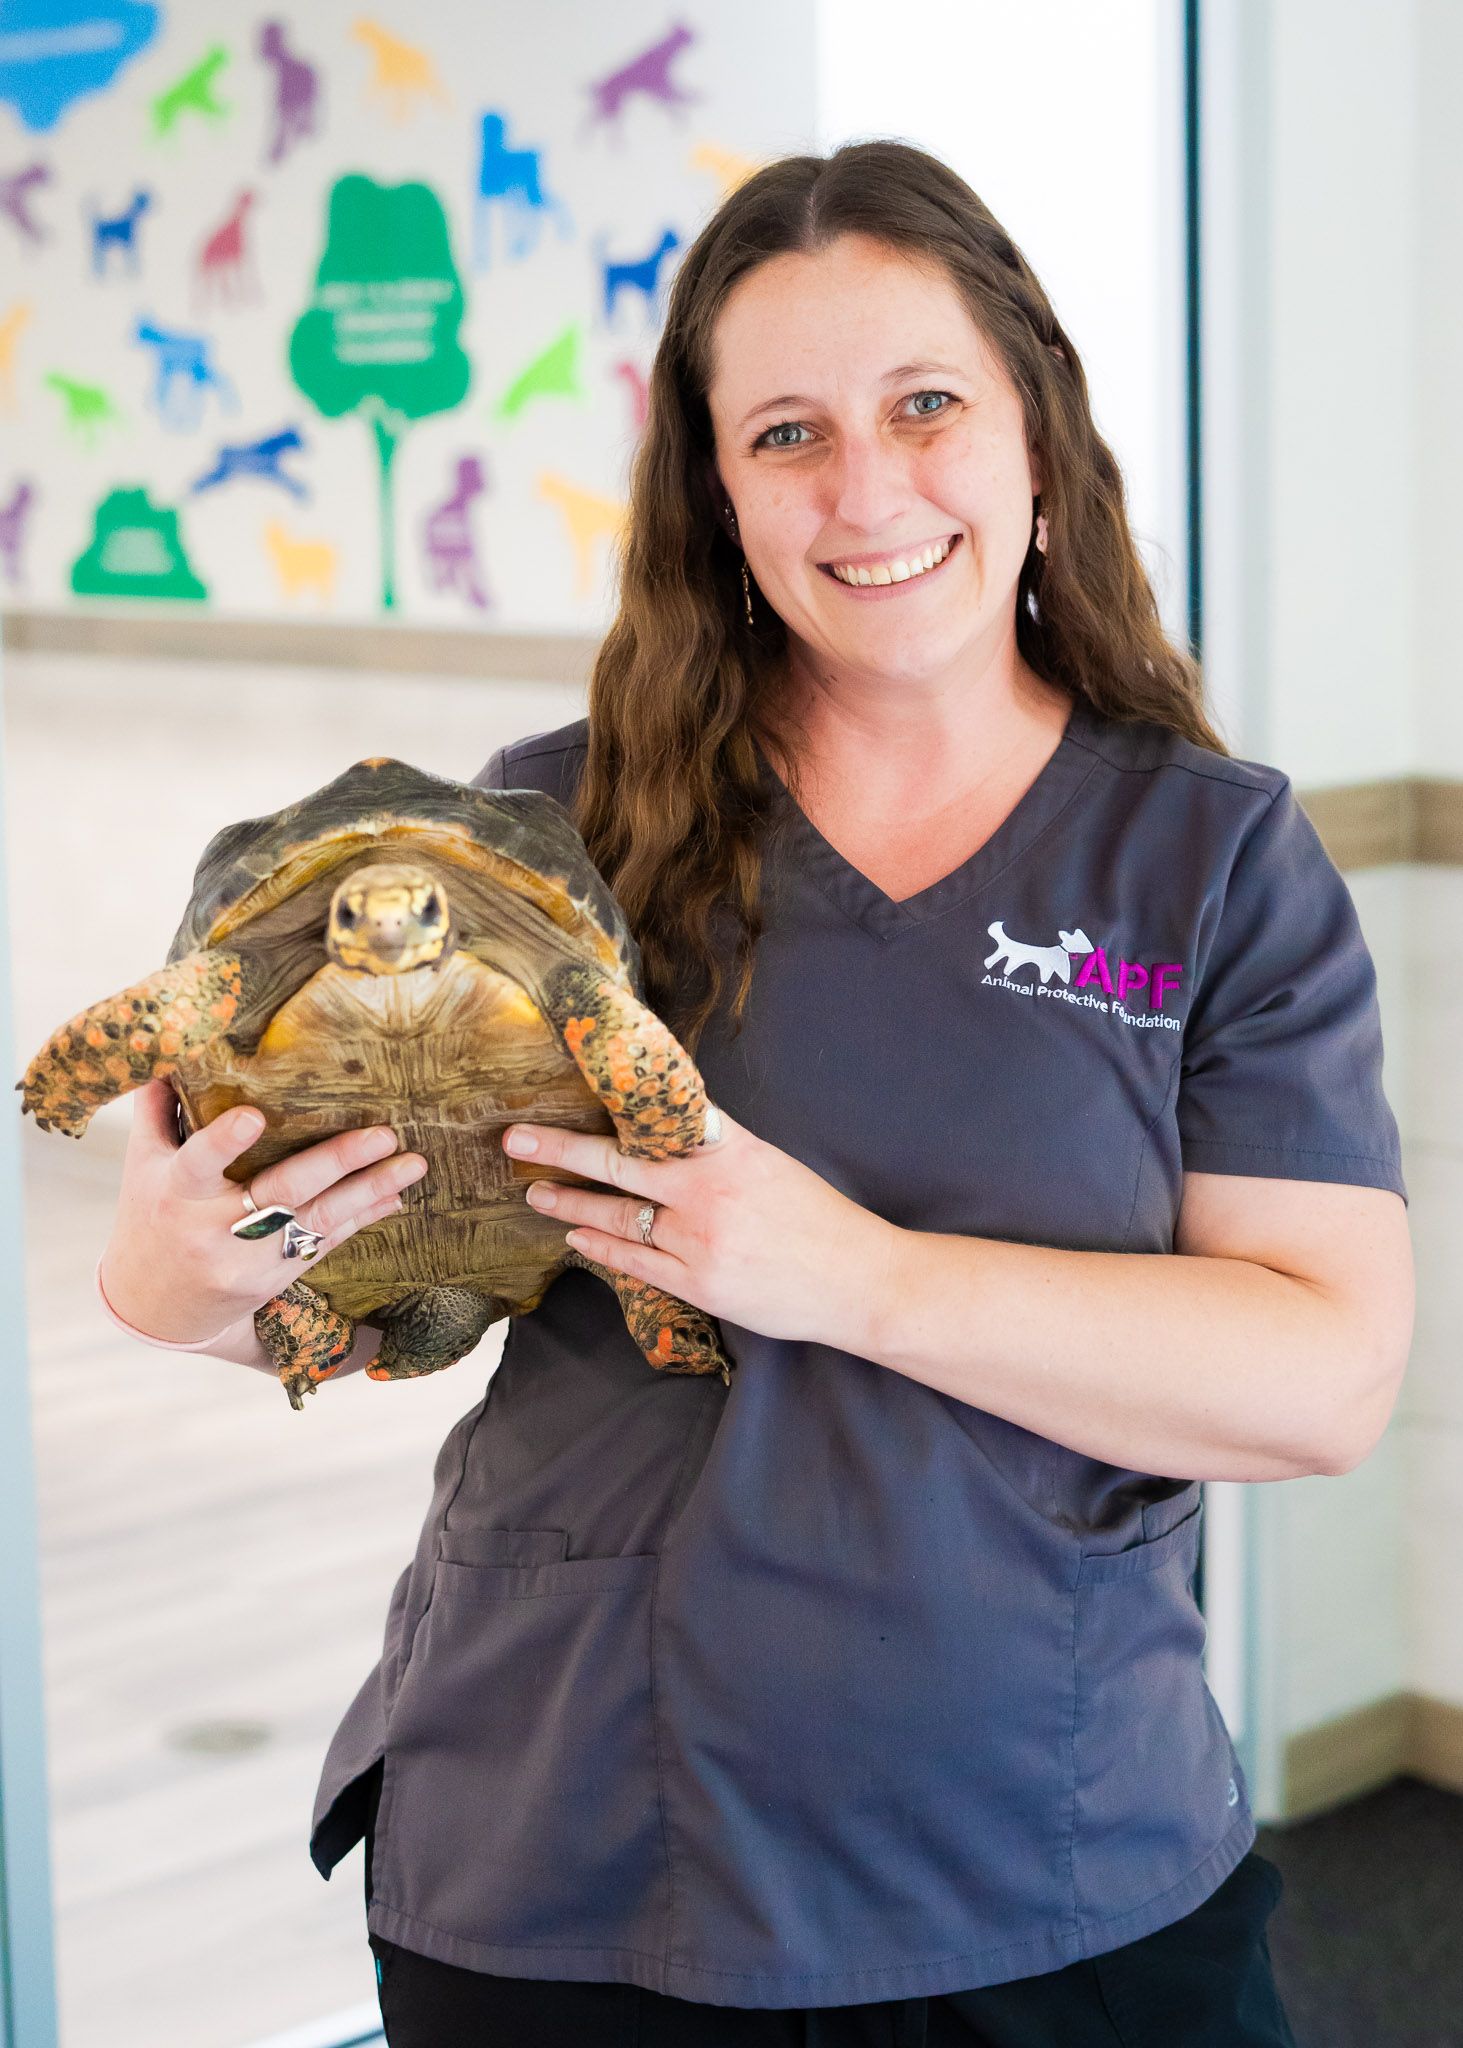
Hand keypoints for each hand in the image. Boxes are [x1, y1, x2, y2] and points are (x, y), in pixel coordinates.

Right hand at [99, 1080, 427, 1342]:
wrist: (157, 1307)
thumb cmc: (151, 1218)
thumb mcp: (143, 1167)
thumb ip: (156, 1110)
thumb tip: (170, 1051)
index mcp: (175, 1193)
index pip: (197, 1164)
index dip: (223, 1142)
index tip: (253, 1117)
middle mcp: (214, 1229)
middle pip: (281, 1192)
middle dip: (336, 1161)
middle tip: (384, 1134)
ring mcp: (248, 1259)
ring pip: (316, 1220)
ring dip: (369, 1191)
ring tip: (413, 1163)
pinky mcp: (275, 1278)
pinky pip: (325, 1242)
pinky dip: (362, 1217)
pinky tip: (396, 1196)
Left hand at [502, 1106, 896, 1350]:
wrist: (856, 1279)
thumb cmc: (816, 1217)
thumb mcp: (769, 1162)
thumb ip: (717, 1145)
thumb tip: (668, 1124)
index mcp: (729, 1151)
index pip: (655, 1117)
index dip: (607, 1102)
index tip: (566, 1085)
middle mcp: (707, 1191)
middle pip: (617, 1164)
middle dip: (560, 1150)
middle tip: (516, 1140)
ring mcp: (698, 1240)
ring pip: (617, 1216)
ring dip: (569, 1203)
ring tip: (535, 1192)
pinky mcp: (697, 1282)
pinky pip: (633, 1260)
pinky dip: (600, 1245)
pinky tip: (576, 1234)